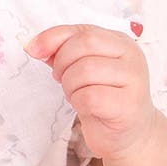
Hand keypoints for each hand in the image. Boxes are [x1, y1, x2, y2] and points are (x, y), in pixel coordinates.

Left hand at [24, 24, 158, 160]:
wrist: (129, 134)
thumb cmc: (103, 98)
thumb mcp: (83, 68)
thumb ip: (62, 52)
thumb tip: (34, 45)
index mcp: (120, 42)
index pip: (83, 31)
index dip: (53, 38)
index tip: (33, 50)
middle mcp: (131, 56)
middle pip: (84, 44)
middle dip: (63, 62)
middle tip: (62, 79)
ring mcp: (133, 80)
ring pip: (84, 70)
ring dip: (70, 85)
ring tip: (77, 94)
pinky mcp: (128, 106)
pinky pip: (89, 96)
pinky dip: (78, 102)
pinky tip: (87, 107)